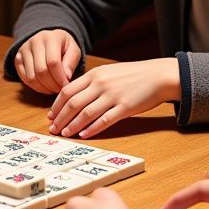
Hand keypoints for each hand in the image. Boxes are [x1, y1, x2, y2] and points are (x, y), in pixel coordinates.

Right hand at [14, 30, 82, 93]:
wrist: (48, 38)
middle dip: (52, 85)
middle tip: (60, 89)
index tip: (66, 85)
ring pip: (31, 77)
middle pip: (41, 71)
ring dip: (44, 88)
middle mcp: (34, 41)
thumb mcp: (73, 50)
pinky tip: (44, 87)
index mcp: (50, 38)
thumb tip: (66, 77)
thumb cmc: (63, 46)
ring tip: (53, 88)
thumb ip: (71, 62)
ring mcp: (23, 49)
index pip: (53, 62)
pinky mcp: (17, 58)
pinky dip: (35, 87)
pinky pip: (24, 78)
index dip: (60, 78)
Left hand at [48, 58, 179, 136]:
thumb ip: (92, 82)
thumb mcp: (108, 72)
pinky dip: (92, 129)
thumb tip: (74, 96)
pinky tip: (84, 135)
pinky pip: (104, 120)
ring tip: (65, 134)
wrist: (157, 75)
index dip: (56, 106)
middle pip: (73, 103)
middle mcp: (100, 84)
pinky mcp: (125, 107)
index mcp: (94, 74)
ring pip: (86, 113)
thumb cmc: (133, 75)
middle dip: (60, 118)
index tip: (51, 116)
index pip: (67, 91)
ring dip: (73, 125)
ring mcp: (112, 95)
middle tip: (53, 129)